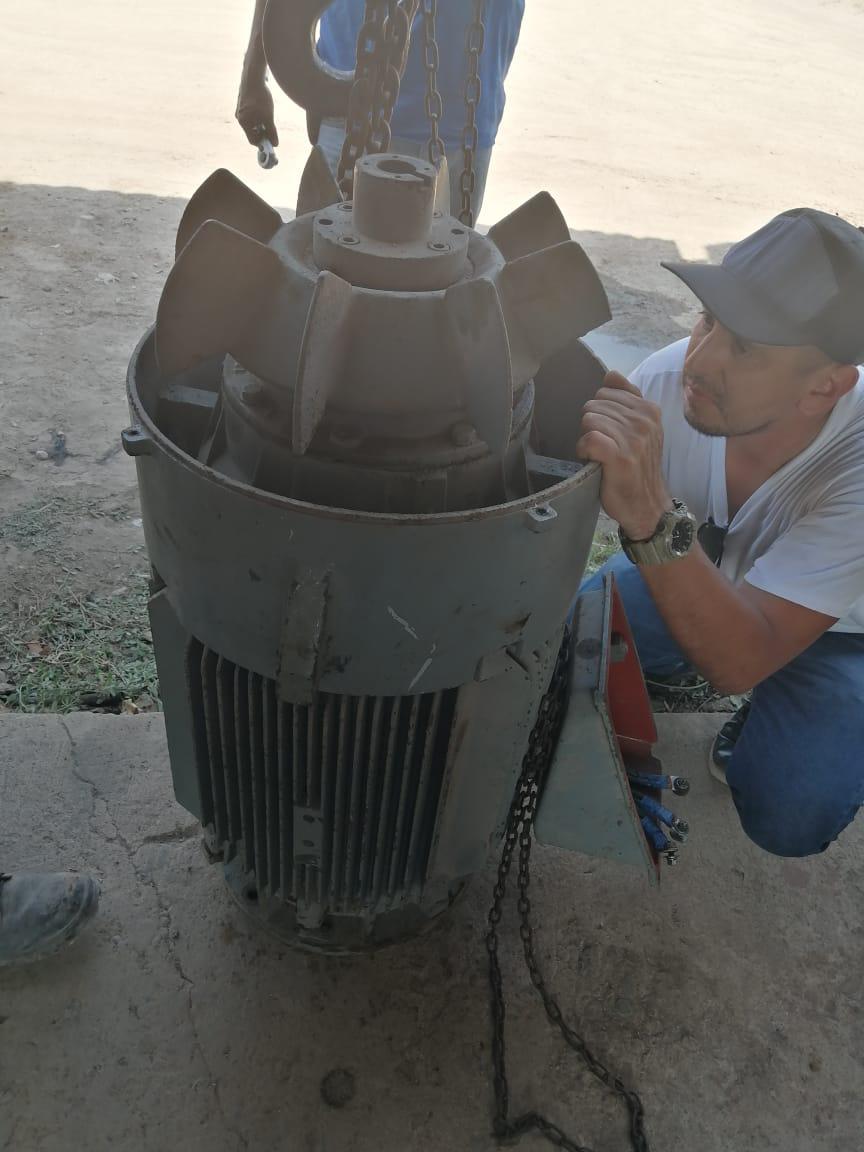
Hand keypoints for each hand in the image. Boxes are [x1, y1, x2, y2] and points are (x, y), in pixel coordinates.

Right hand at [236, 72, 278, 146]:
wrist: (253, 77)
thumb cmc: (260, 98)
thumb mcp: (268, 117)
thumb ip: (271, 131)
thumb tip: (275, 144)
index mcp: (243, 122)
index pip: (253, 140)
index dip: (263, 142)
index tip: (272, 140)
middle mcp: (239, 117)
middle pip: (252, 131)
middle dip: (263, 132)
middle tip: (273, 128)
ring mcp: (240, 109)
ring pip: (253, 122)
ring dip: (262, 123)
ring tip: (269, 115)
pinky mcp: (243, 102)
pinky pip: (252, 113)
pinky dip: (259, 115)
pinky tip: (265, 108)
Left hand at [576, 371, 671, 539]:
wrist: (647, 504)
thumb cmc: (636, 466)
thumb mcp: (638, 429)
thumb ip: (626, 399)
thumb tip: (611, 375)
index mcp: (649, 410)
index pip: (606, 391)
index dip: (600, 413)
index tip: (609, 433)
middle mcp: (644, 421)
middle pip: (594, 404)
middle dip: (591, 425)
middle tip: (603, 446)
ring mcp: (634, 439)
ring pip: (590, 419)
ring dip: (587, 439)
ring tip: (599, 455)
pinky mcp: (620, 456)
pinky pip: (589, 438)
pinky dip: (584, 450)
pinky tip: (592, 460)